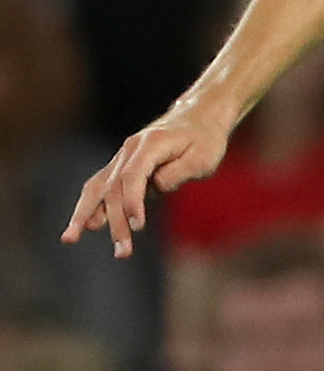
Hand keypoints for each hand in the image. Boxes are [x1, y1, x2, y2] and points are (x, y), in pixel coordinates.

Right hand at [65, 104, 228, 257]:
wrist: (197, 118)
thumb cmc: (205, 140)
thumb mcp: (204, 156)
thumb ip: (179, 171)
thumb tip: (157, 187)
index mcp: (150, 144)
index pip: (133, 176)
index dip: (133, 201)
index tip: (138, 225)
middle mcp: (130, 149)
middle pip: (114, 187)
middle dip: (115, 221)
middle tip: (122, 252)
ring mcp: (122, 157)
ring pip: (99, 187)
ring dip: (86, 214)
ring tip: (71, 238)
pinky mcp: (122, 167)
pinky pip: (102, 187)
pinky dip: (91, 206)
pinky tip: (87, 226)